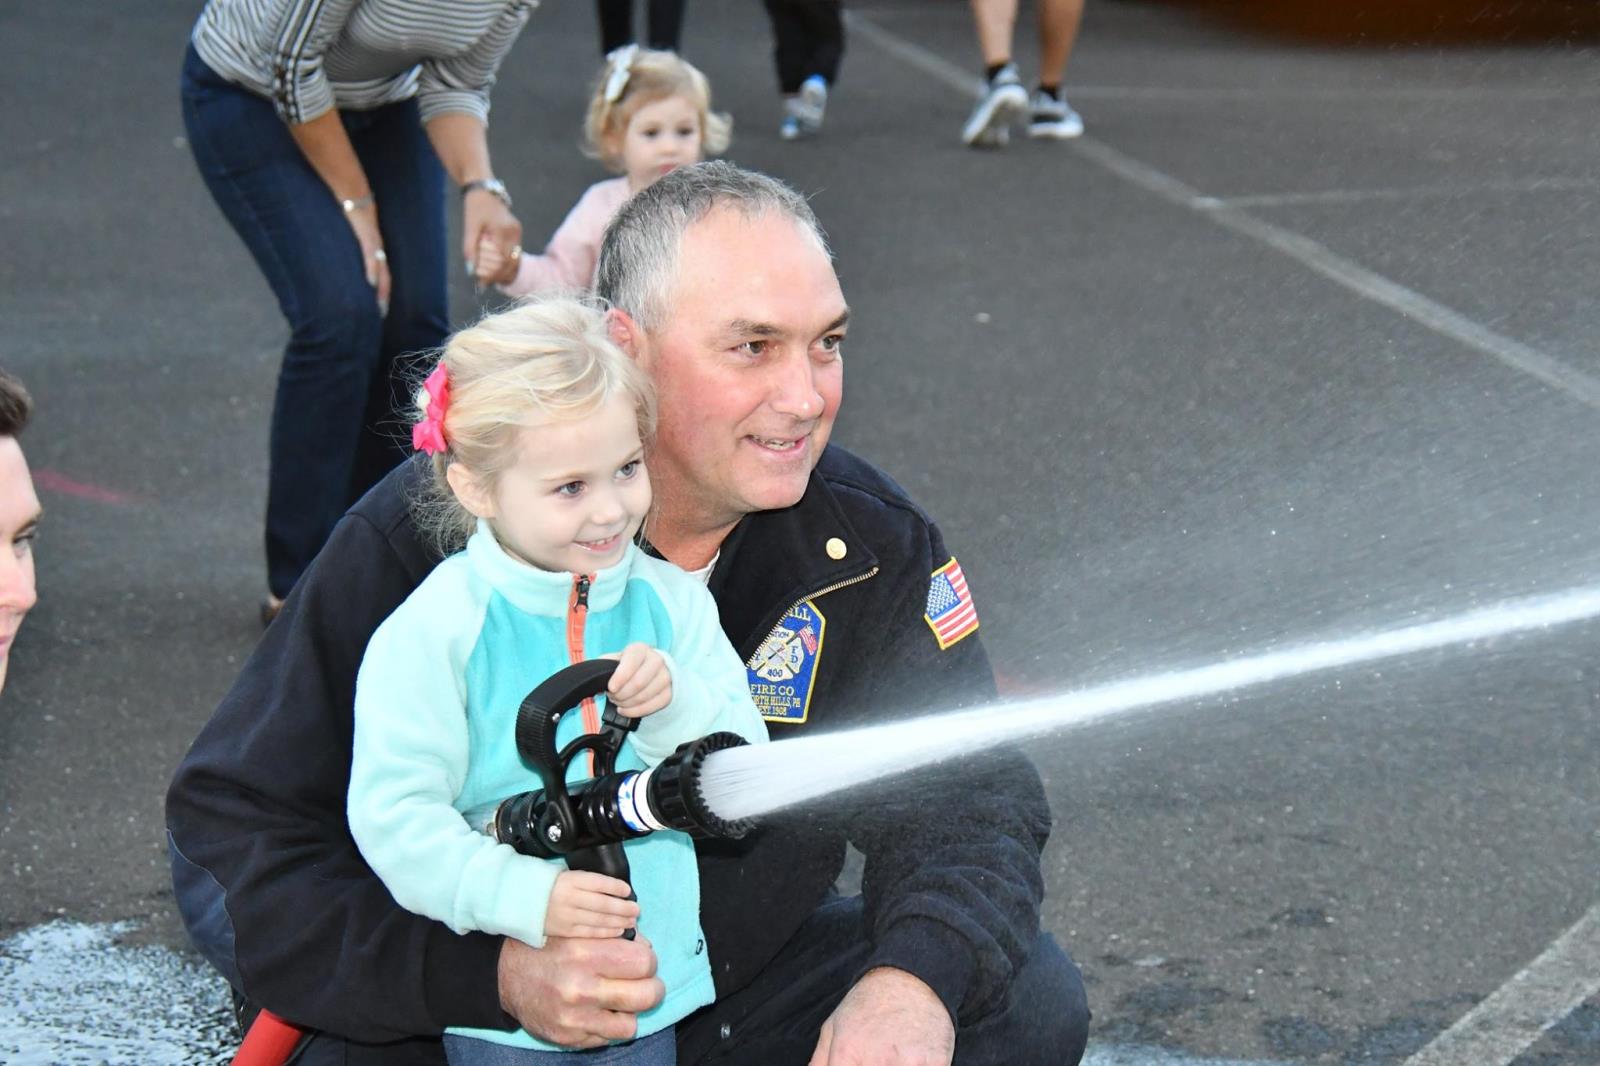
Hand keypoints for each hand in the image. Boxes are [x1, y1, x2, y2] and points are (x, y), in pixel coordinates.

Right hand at [343, 202, 389, 314]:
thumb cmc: (349, 207)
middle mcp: (376, 246)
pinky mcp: (366, 235)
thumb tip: (333, 253)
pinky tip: (371, 284)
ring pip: (381, 270)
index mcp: (373, 247)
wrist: (352, 188)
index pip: (382, 273)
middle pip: (385, 276)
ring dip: (381, 289)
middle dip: (384, 296)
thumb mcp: (351, 229)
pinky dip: (371, 270)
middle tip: (382, 315)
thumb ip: (350, 243)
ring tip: (380, 307)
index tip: (380, 307)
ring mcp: (373, 241)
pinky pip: (370, 256)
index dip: (383, 290)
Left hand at [463, 186, 521, 280]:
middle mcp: (514, 232)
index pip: (502, 260)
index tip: (481, 283)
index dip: (493, 273)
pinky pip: (512, 251)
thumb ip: (470, 249)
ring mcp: (517, 231)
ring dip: (501, 269)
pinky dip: (503, 260)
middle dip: (498, 275)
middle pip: (510, 262)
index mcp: (504, 230)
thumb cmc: (474, 207)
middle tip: (484, 283)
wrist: (483, 190)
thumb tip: (471, 271)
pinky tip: (493, 266)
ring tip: (488, 278)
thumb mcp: (469, 228)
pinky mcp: (516, 231)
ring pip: (513, 258)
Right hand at [498, 934, 663, 1048]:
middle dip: (651, 987)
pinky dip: (609, 1025)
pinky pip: (607, 1039)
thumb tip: (646, 946)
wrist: (506, 976)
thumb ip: (613, 935)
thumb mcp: (578, 930)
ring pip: (631, 1024)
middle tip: (643, 982)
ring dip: (630, 1011)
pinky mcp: (569, 1038)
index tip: (640, 959)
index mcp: (585, 954)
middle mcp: (580, 989)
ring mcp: (574, 1019)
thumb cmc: (548, 948)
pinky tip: (599, 1010)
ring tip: (619, 999)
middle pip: (647, 995)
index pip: (644, 961)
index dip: (648, 959)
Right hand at [545, 870, 638, 938]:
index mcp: (570, 880)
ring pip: (598, 920)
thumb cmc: (548, 885)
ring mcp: (566, 916)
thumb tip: (615, 891)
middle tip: (636, 909)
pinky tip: (618, 930)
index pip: (599, 883)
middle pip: (602, 904)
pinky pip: (589, 932)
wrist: (520, 899)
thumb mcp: (566, 874)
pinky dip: (606, 932)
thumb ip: (587, 882)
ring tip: (631, 921)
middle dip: (623, 908)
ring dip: (619, 921)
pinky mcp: (564, 931)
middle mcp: (569, 897)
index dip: (616, 887)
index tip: (628, 891)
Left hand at [603, 643, 671, 717]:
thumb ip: (602, 666)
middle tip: (612, 696)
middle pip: (639, 682)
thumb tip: (596, 681)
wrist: (648, 669)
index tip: (611, 688)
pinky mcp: (669, 692)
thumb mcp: (613, 660)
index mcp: (640, 649)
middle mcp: (656, 660)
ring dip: (626, 703)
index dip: (620, 677)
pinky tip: (625, 710)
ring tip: (618, 701)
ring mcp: (665, 676)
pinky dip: (635, 712)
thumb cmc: (626, 665)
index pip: (632, 661)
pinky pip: (652, 706)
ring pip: (644, 696)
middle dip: (621, 694)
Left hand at [808, 968, 954, 1065]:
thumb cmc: (869, 1005)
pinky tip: (913, 1060)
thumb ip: (819, 1063)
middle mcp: (876, 1059)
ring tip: (894, 1058)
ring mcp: (908, 1063)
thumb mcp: (834, 1027)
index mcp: (847, 1053)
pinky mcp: (936, 1063)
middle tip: (877, 1062)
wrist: (911, 978)